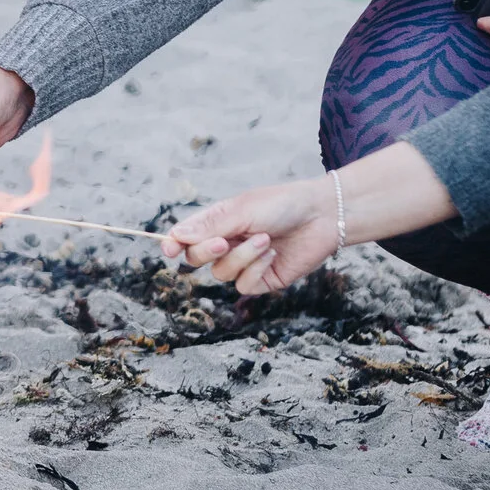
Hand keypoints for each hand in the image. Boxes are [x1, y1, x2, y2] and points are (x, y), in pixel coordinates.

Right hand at [160, 178, 336, 294]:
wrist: (321, 217)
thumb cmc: (280, 205)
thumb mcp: (241, 211)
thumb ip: (209, 226)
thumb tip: (176, 236)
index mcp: (217, 223)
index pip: (185, 237)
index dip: (173, 244)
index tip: (168, 249)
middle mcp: (226, 244)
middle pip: (196, 259)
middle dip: (206, 251)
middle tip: (223, 241)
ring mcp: (243, 263)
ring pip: (220, 273)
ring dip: (241, 257)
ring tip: (265, 240)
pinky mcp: (262, 279)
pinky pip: (244, 284)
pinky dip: (256, 269)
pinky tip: (273, 254)